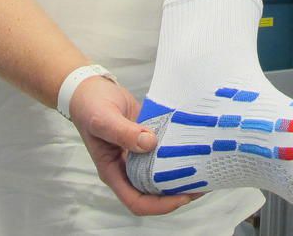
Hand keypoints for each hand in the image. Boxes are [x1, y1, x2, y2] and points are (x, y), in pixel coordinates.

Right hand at [70, 76, 197, 215]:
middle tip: (202, 182)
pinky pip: (164, 153)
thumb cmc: (89, 106)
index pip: (137, 201)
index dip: (160, 205)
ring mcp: (137, 155)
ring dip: (181, 174)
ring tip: (204, 167)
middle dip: (177, 192)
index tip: (182, 196)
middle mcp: (126, 168)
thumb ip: (123, 132)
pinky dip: (178, 153)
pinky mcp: (147, 140)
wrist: (90, 88)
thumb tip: (149, 143)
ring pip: (161, 173)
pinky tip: (194, 146)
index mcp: (113, 171)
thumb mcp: (102, 118)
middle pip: (154, 192)